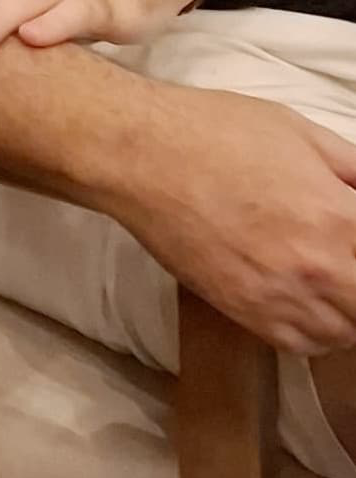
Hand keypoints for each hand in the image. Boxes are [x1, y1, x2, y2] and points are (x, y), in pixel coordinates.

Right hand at [105, 90, 355, 354]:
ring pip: (343, 335)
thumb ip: (353, 170)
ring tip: (331, 282)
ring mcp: (280, 299)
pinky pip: (301, 344)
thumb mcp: (303, 133)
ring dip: (346, 311)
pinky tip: (306, 301)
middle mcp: (318, 271)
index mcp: (340, 220)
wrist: (142, 156)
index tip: (352, 234)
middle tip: (344, 257)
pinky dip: (315, 331)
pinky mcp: (244, 312)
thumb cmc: (218, 133)